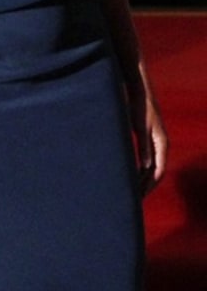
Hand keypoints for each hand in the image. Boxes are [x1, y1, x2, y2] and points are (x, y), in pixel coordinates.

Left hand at [127, 80, 167, 195]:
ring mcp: (155, 143)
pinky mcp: (148, 139)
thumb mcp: (141, 127)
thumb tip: (147, 167)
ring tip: (131, 193)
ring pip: (150, 167)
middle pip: (155, 172)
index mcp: (161, 144)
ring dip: (142, 180)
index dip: (148, 186)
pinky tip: (129, 176)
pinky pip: (146, 160)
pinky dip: (139, 170)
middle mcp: (160, 145)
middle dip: (145, 187)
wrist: (138, 89)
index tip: (138, 198)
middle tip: (133, 201)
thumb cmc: (139, 106)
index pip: (158, 172)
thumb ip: (144, 146)